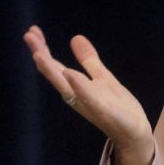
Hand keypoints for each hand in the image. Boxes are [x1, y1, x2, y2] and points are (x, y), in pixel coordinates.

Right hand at [23, 25, 153, 164]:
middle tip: (28, 36)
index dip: (43, 49)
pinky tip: (70, 74)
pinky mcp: (104, 112)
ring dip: (52, 71)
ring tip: (39, 55)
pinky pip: (89, 98)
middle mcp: (77, 96)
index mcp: (76, 88)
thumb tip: (75, 37)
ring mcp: (89, 105)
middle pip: (55, 74)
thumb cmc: (118, 107)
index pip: (55, 66)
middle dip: (41, 55)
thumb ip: (89, 61)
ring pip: (66, 87)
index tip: (32, 31)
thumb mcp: (103, 78)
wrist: (135, 132)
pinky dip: (79, 87)